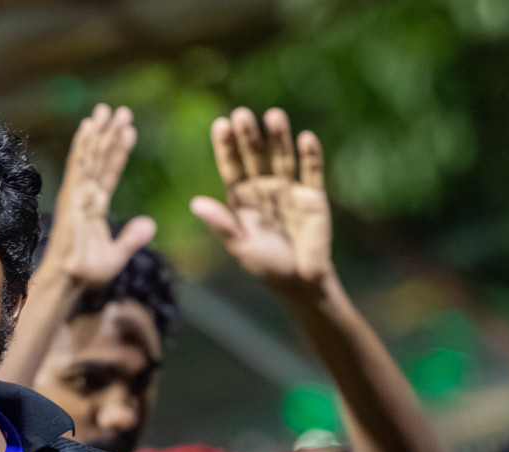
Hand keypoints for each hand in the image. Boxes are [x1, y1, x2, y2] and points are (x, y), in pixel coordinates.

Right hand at [38, 103, 155, 288]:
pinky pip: (78, 166)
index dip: (119, 152)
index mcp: (95, 207)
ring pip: (89, 157)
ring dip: (97, 133)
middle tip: (120, 110)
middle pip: (99, 159)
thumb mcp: (117, 256)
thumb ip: (132, 238)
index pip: (110, 173)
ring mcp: (76, 195)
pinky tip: (88, 127)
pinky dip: (82, 145)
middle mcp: (85, 196)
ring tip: (104, 110)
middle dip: (108, 134)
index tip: (130, 130)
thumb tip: (150, 224)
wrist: (70, 280)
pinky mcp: (70, 196)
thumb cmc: (87, 272)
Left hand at [192, 107, 332, 294]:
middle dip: (249, 137)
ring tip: (273, 116)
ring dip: (278, 138)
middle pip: (255, 156)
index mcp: (241, 197)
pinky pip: (311, 171)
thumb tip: (195, 203)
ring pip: (282, 157)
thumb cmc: (264, 263)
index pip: (231, 166)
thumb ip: (221, 223)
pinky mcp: (313, 195)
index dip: (226, 146)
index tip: (220, 124)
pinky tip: (305, 138)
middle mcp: (263, 187)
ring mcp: (289, 188)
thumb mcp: (240, 245)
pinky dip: (310, 155)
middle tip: (242, 114)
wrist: (299, 280)